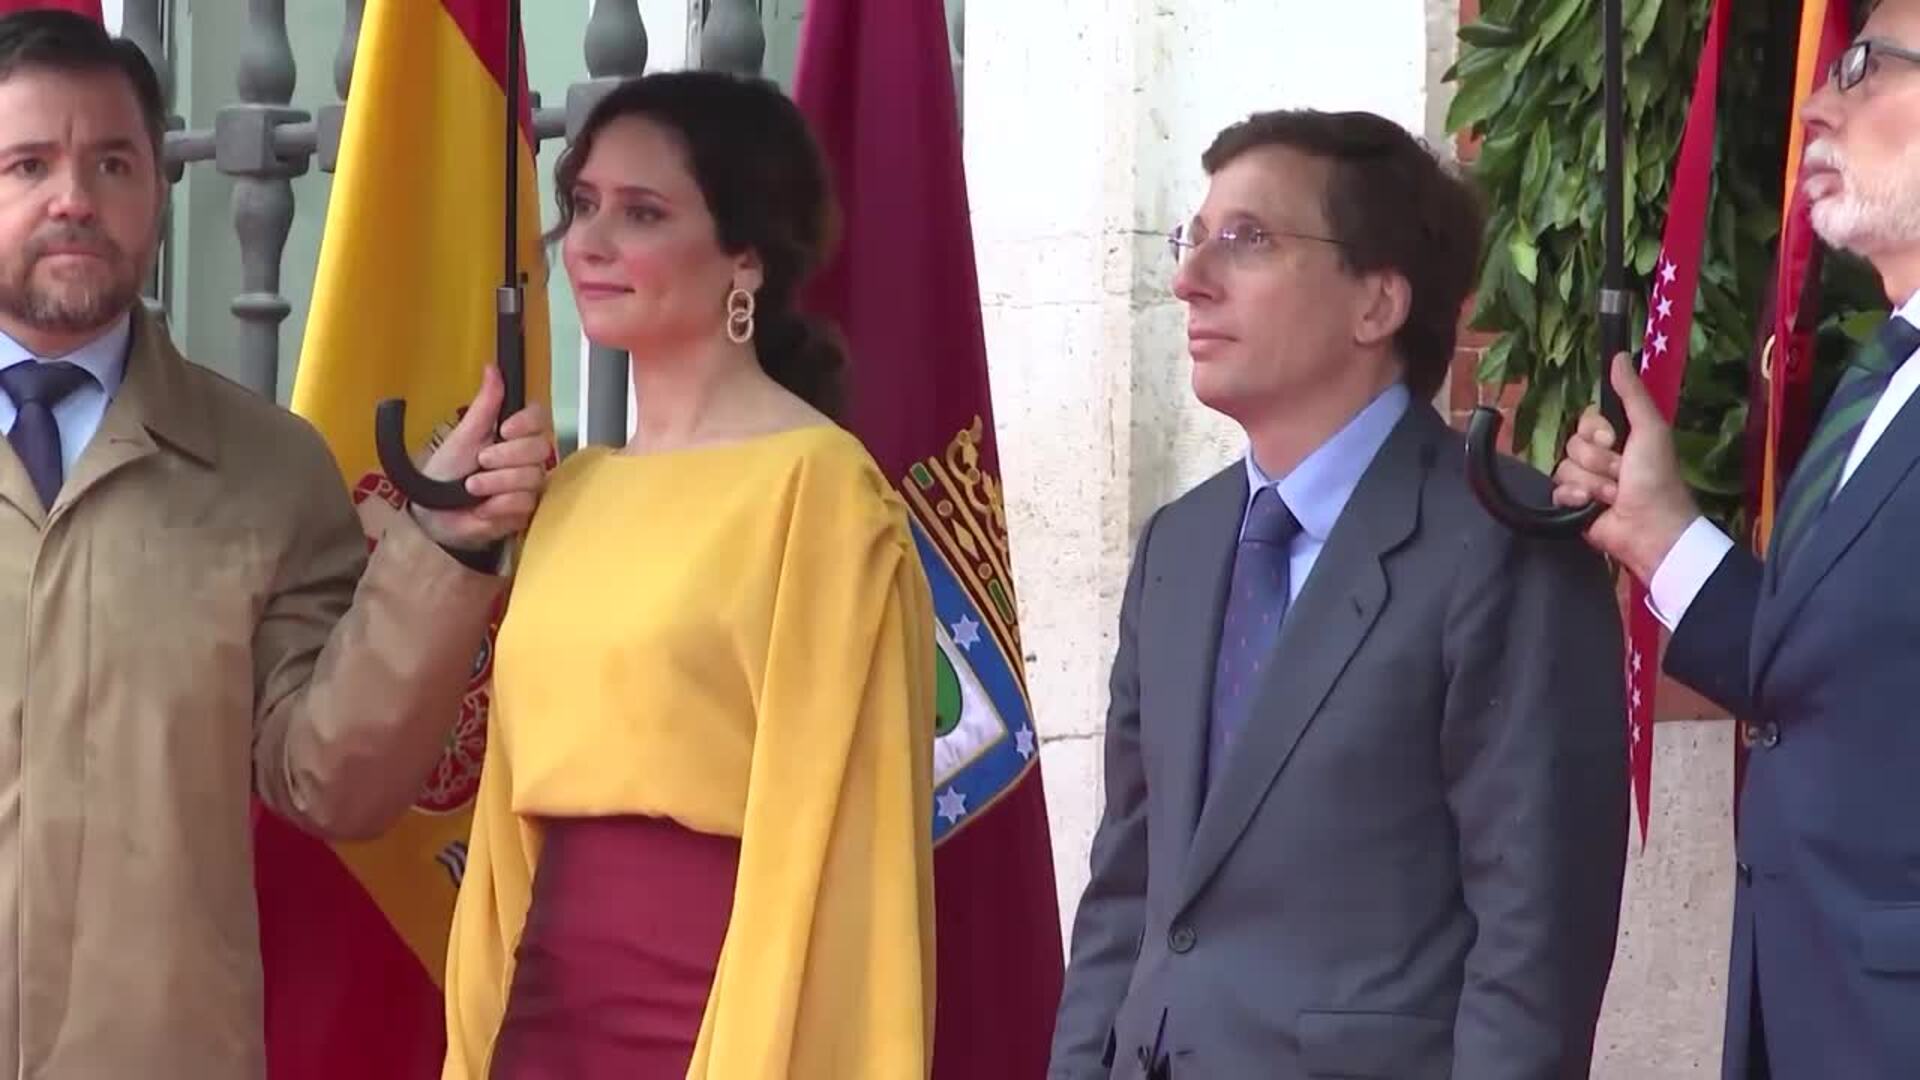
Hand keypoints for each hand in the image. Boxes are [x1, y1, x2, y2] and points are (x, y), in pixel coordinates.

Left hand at [411, 364, 552, 551]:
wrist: (433, 513)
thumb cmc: (447, 471)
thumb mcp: (463, 434)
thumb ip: (485, 404)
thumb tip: (492, 368)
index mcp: (513, 434)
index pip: (539, 418)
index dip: (526, 423)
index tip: (504, 430)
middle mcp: (526, 457)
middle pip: (540, 447)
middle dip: (506, 456)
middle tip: (481, 461)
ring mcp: (529, 484)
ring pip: (532, 477)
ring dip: (497, 482)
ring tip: (472, 488)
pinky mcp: (527, 510)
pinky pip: (526, 502)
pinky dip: (499, 504)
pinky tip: (483, 507)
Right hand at [1551, 353, 1699, 582]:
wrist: (1650, 528)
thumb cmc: (1656, 478)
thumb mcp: (1650, 428)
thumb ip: (1631, 393)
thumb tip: (1617, 355)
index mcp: (1618, 437)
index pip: (1585, 420)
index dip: (1596, 430)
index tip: (1615, 441)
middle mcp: (1600, 457)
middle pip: (1573, 443)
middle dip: (1598, 460)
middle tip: (1620, 474)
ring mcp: (1585, 482)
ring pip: (1564, 467)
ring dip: (1592, 483)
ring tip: (1613, 496)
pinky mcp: (1572, 506)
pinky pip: (1556, 490)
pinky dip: (1575, 499)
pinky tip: (1591, 507)